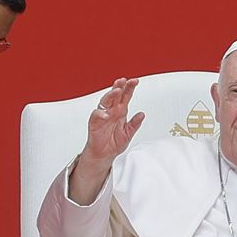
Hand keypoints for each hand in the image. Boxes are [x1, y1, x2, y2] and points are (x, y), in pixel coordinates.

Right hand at [68, 78, 144, 204]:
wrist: (104, 155)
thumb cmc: (113, 143)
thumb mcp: (128, 134)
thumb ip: (135, 124)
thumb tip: (142, 114)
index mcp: (120, 111)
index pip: (125, 96)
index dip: (130, 88)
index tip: (135, 81)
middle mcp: (111, 111)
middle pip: (115, 95)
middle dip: (120, 87)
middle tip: (124, 81)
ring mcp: (103, 116)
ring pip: (105, 101)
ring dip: (110, 95)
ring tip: (116, 91)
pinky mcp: (94, 123)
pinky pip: (96, 115)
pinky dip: (100, 114)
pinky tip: (106, 114)